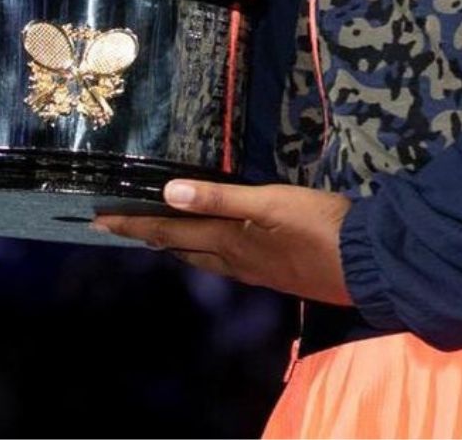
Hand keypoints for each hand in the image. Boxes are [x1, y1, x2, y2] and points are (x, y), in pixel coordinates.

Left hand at [92, 179, 356, 304]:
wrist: (362, 262)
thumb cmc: (317, 226)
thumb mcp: (270, 203)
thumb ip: (220, 198)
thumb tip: (169, 191)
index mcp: (227, 241)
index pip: (168, 230)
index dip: (134, 224)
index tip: (99, 220)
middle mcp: (233, 260)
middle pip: (180, 247)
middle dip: (148, 235)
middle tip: (121, 225)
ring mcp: (254, 269)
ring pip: (201, 257)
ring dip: (175, 244)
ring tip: (158, 234)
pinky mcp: (272, 270)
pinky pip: (223, 261)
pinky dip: (204, 249)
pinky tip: (216, 245)